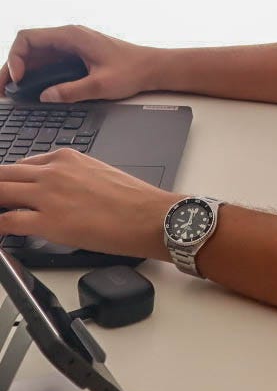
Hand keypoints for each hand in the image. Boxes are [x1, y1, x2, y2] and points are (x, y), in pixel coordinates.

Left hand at [0, 150, 179, 259]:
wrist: (147, 215)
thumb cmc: (132, 199)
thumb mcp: (96, 173)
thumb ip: (69, 176)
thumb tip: (54, 192)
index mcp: (66, 158)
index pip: (21, 165)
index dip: (8, 181)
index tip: (7, 191)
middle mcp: (53, 172)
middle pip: (2, 175)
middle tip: (0, 200)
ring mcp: (47, 195)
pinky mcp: (46, 221)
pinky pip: (5, 221)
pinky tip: (1, 232)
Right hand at [1, 24, 158, 102]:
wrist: (154, 68)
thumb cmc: (133, 70)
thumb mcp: (101, 84)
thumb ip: (72, 91)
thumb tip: (45, 97)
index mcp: (72, 36)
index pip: (28, 38)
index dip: (14, 58)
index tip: (17, 79)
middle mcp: (69, 38)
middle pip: (27, 48)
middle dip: (11, 68)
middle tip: (2, 91)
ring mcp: (71, 47)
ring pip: (35, 56)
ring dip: (21, 72)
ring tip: (10, 92)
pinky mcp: (76, 57)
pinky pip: (48, 62)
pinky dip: (35, 74)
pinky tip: (29, 90)